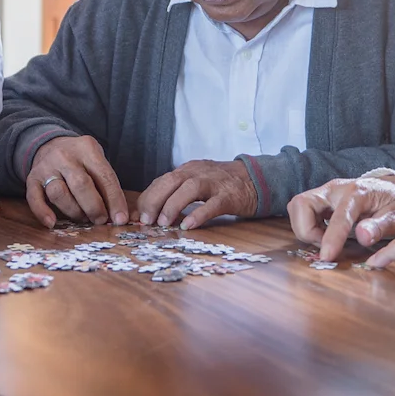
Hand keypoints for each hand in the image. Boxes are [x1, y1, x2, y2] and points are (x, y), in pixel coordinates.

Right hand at [25, 135, 126, 226]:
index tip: (120, 219)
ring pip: (58, 193)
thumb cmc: (80, 160)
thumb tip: (117, 215)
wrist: (51, 145)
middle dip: (94, 207)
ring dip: (74, 211)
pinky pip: (34, 198)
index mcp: (87, 148)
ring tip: (83, 218)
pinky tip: (52, 223)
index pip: (104, 176)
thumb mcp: (96, 161)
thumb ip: (106, 184)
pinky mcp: (32, 178)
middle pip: (81, 184)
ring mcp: (46, 166)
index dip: (114, 200)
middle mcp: (65, 155)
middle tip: (100, 220)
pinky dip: (42, 212)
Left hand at [138, 159, 258, 229]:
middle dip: (155, 200)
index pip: (162, 181)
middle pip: (171, 181)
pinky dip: (198, 215)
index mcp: (188, 169)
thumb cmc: (222, 185)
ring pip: (190, 189)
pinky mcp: (230, 196)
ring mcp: (215, 183)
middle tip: (146, 220)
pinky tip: (188, 225)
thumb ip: (178, 194)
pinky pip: (212, 204)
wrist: (257, 179)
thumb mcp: (198, 183)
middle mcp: (199, 172)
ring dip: (172, 206)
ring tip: (162, 223)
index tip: (137, 216)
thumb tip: (151, 214)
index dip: (148, 198)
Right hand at [287, 174, 394, 262]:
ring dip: (304, 228)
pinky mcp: (318, 198)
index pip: (339, 215)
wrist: (389, 189)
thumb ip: (379, 226)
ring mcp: (324, 192)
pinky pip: (300, 210)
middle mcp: (334, 189)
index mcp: (357, 193)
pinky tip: (323, 233)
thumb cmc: (392, 203)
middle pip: (302, 204)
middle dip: (306, 230)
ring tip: (324, 239)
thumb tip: (363, 237)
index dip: (331, 237)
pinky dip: (306, 225)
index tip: (326, 257)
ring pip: (296, 207)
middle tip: (323, 244)